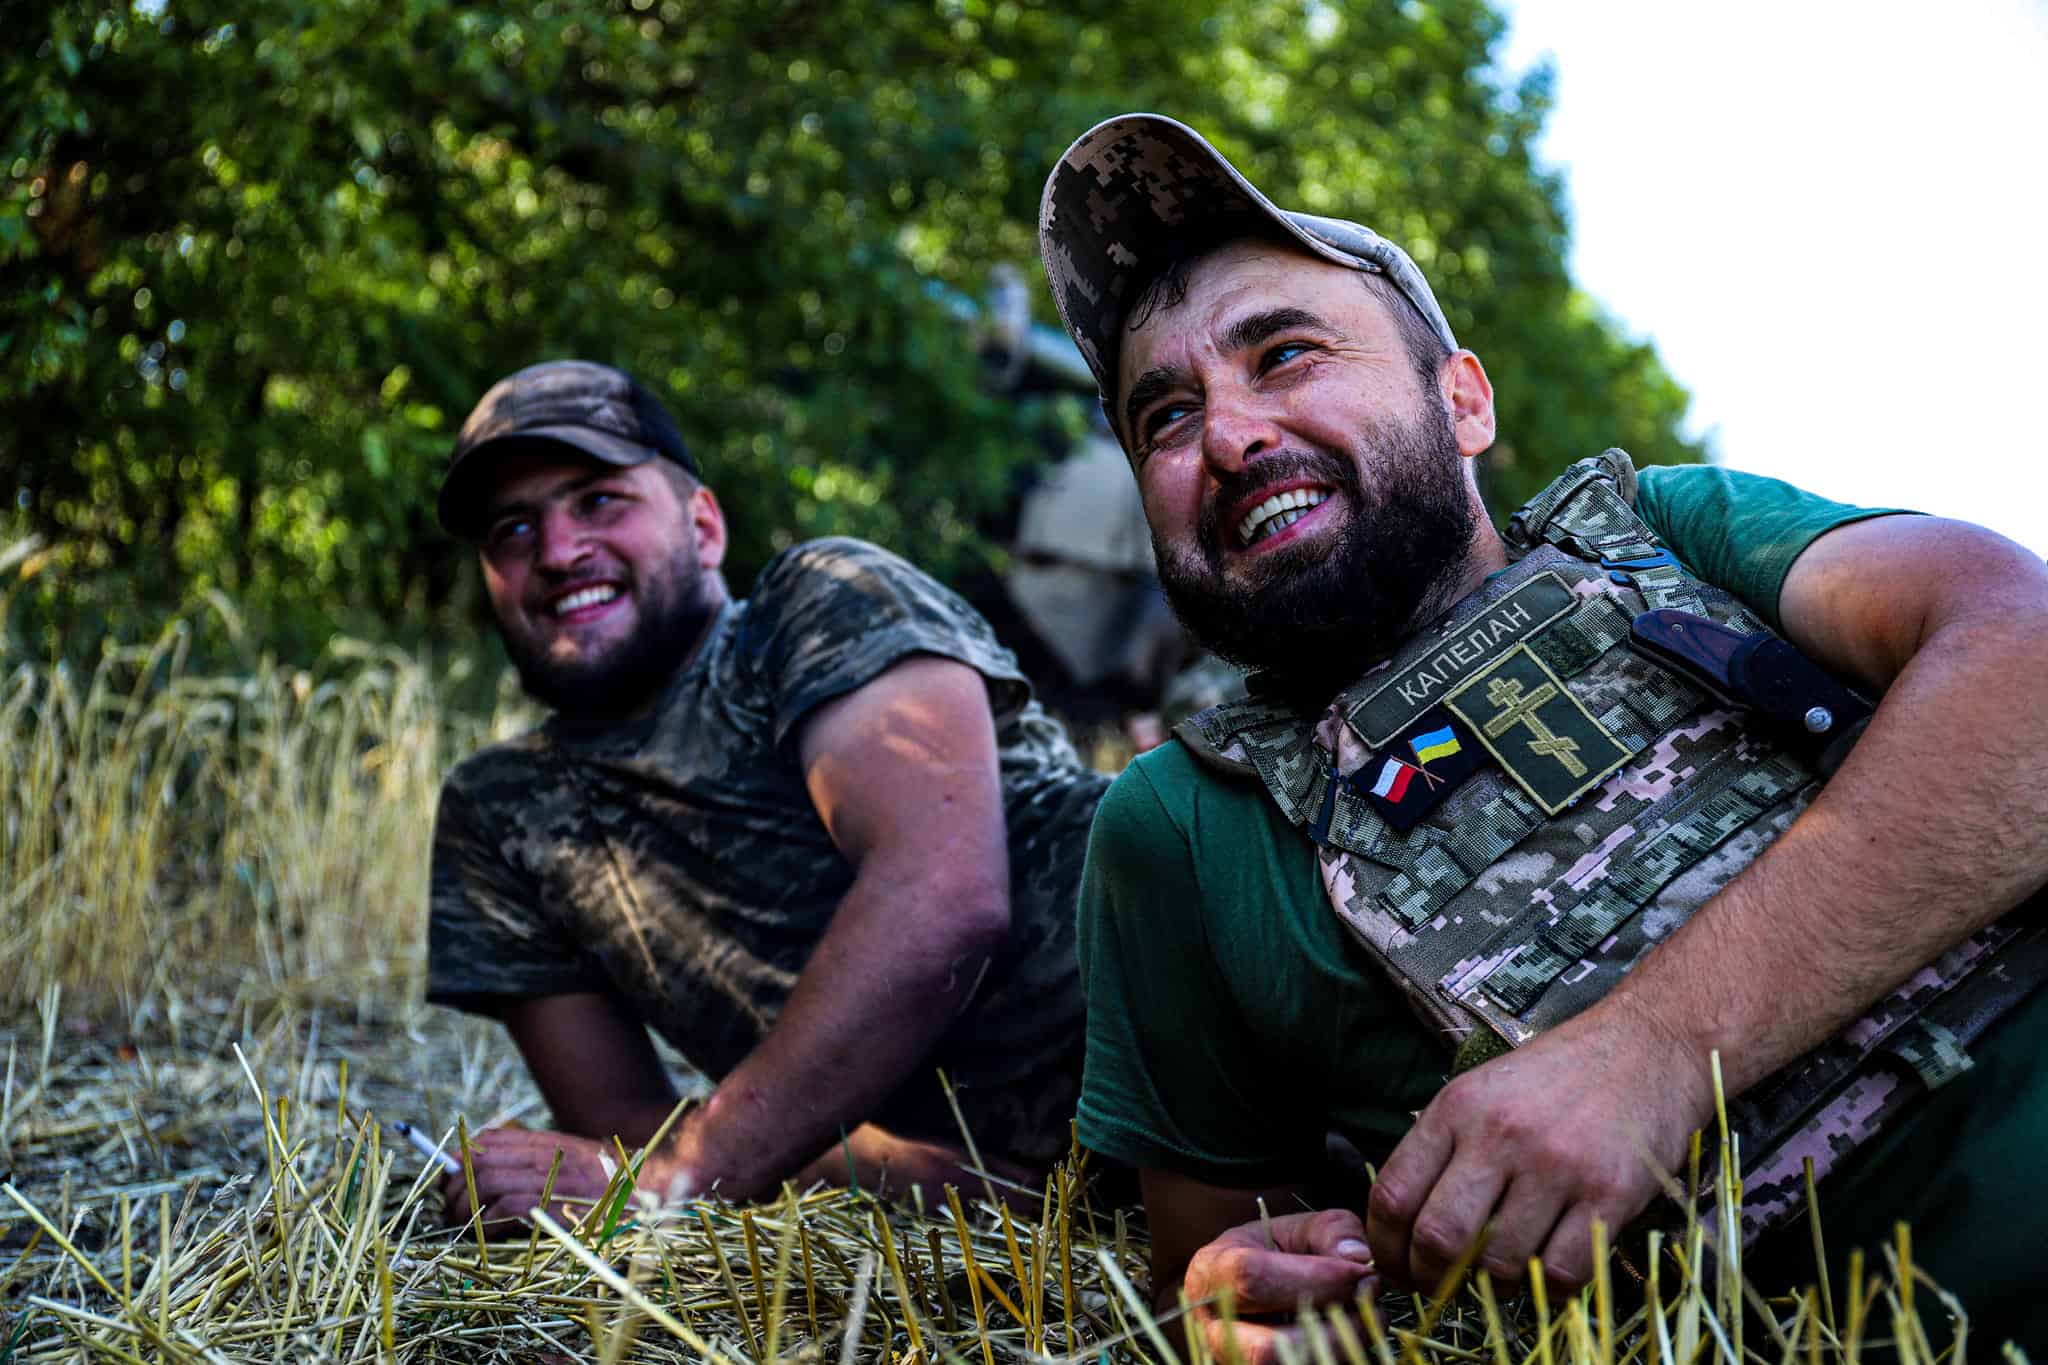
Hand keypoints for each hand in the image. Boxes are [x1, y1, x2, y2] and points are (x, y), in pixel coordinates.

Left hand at [439, 1127, 684, 1236]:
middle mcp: (543, 1154)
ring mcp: (547, 1178)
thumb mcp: (576, 1160)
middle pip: (477, 1160)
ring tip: (458, 1223)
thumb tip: (499, 1168)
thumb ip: (543, 1160)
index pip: (489, 1139)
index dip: (461, 1157)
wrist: (650, 1190)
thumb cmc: (614, 1183)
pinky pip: (503, 1206)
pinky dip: (485, 1220)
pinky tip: (483, 1232)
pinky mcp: (551, 1204)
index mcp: (547, 1142)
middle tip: (448, 1208)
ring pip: (484, 1181)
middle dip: (453, 1185)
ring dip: (462, 1205)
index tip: (451, 1176)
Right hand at [1182, 1209, 1376, 1364]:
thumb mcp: (1298, 1227)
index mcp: (1212, 1271)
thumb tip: (1359, 1258)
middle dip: (1332, 1328)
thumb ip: (1331, 1230)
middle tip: (1372, 1302)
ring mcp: (1232, 1360)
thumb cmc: (1275, 1251)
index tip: (1363, 1274)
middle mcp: (1213, 1327)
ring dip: (1340, 1351)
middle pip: (1266, 1348)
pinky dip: (1337, 1359)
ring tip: (1367, 1320)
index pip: (1253, 1279)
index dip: (1316, 1279)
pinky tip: (1352, 1338)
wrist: (1254, 1284)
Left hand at [1365, 999, 1712, 1290]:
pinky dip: (1547, 1290)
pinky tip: (1545, 1272)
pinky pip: (1563, 1272)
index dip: (1385, 1247)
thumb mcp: (1483, 1089)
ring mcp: (1557, 1166)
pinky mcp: (1610, 1194)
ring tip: (1497, 1277)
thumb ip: (1445, 1147)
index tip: (1395, 1267)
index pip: (1394, 1194)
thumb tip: (1404, 1223)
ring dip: (1491, 1287)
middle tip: (1438, 1288)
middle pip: (1438, 1237)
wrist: (1649, 1047)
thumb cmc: (1560, 1074)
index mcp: (1457, 1108)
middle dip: (1429, 1278)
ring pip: (1498, 1263)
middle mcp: (1500, 1135)